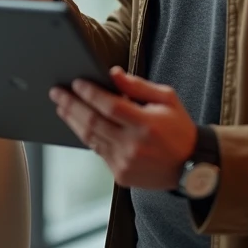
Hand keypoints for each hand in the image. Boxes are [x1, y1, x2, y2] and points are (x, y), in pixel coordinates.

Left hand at [50, 66, 197, 190]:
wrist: (190, 166)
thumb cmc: (178, 128)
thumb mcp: (166, 99)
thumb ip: (138, 86)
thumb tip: (113, 72)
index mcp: (146, 123)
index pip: (109, 105)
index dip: (90, 93)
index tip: (76, 83)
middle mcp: (134, 145)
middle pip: (93, 122)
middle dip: (71, 105)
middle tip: (57, 93)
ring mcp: (125, 162)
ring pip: (91, 138)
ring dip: (73, 121)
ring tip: (62, 107)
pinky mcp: (121, 175)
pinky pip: (98, 152)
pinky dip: (87, 137)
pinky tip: (80, 125)